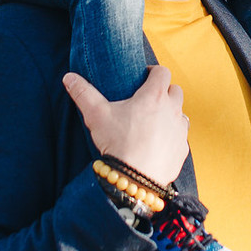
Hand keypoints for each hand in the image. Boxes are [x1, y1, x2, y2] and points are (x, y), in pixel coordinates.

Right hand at [62, 65, 189, 185]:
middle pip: (175, 90)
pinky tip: (158, 142)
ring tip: (154, 120)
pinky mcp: (181, 150)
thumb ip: (83, 93)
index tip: (145, 76)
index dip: (154, 71)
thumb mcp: (96, 115)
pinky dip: (172, 136)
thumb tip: (68, 77)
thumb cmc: (117, 144)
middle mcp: (172, 110)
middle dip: (165, 91)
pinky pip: (181, 137)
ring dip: (171, 113)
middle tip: (148, 99)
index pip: (162, 72)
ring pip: (181, 113)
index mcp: (155, 96)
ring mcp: (179, 131)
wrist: (134, 180)